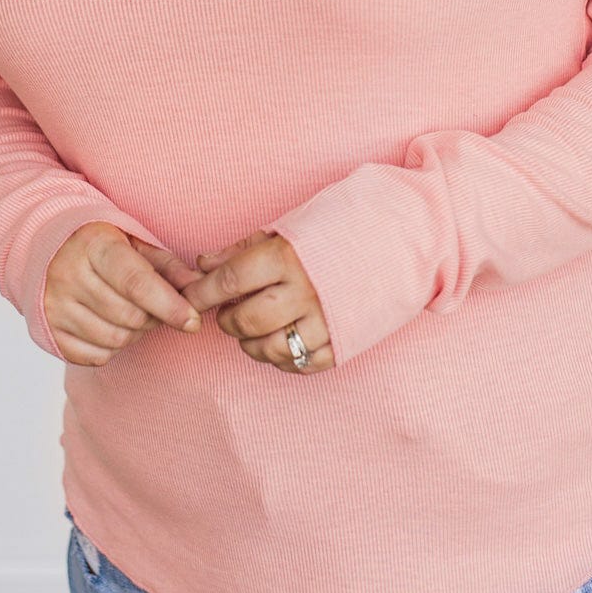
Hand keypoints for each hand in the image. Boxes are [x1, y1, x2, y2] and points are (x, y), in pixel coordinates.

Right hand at [43, 222, 203, 365]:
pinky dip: (112, 348)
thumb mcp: (135, 243)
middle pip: (129, 316)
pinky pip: (96, 356)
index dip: (168, 305)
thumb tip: (199, 287)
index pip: (136, 283)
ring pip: (115, 339)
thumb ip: (168, 266)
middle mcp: (67, 275)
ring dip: (135, 333)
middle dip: (154, 317)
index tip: (192, 321)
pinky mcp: (48, 333)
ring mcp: (54, 307)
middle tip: (156, 307)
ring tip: (132, 313)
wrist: (48, 248)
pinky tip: (110, 325)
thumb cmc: (101, 245)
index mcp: (93, 245)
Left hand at [180, 229, 333, 373]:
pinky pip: (300, 365)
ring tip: (253, 329)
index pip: (229, 281)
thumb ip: (244, 249)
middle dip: (227, 320)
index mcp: (288, 257)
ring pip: (269, 349)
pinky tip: (279, 343)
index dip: (202, 293)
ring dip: (250, 344)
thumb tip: (203, 264)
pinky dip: (281, 359)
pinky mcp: (343, 344)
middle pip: (245, 321)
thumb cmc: (339, 227)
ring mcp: (325, 322)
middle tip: (228, 311)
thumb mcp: (290, 227)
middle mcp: (305, 292)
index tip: (191, 297)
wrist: (400, 239)